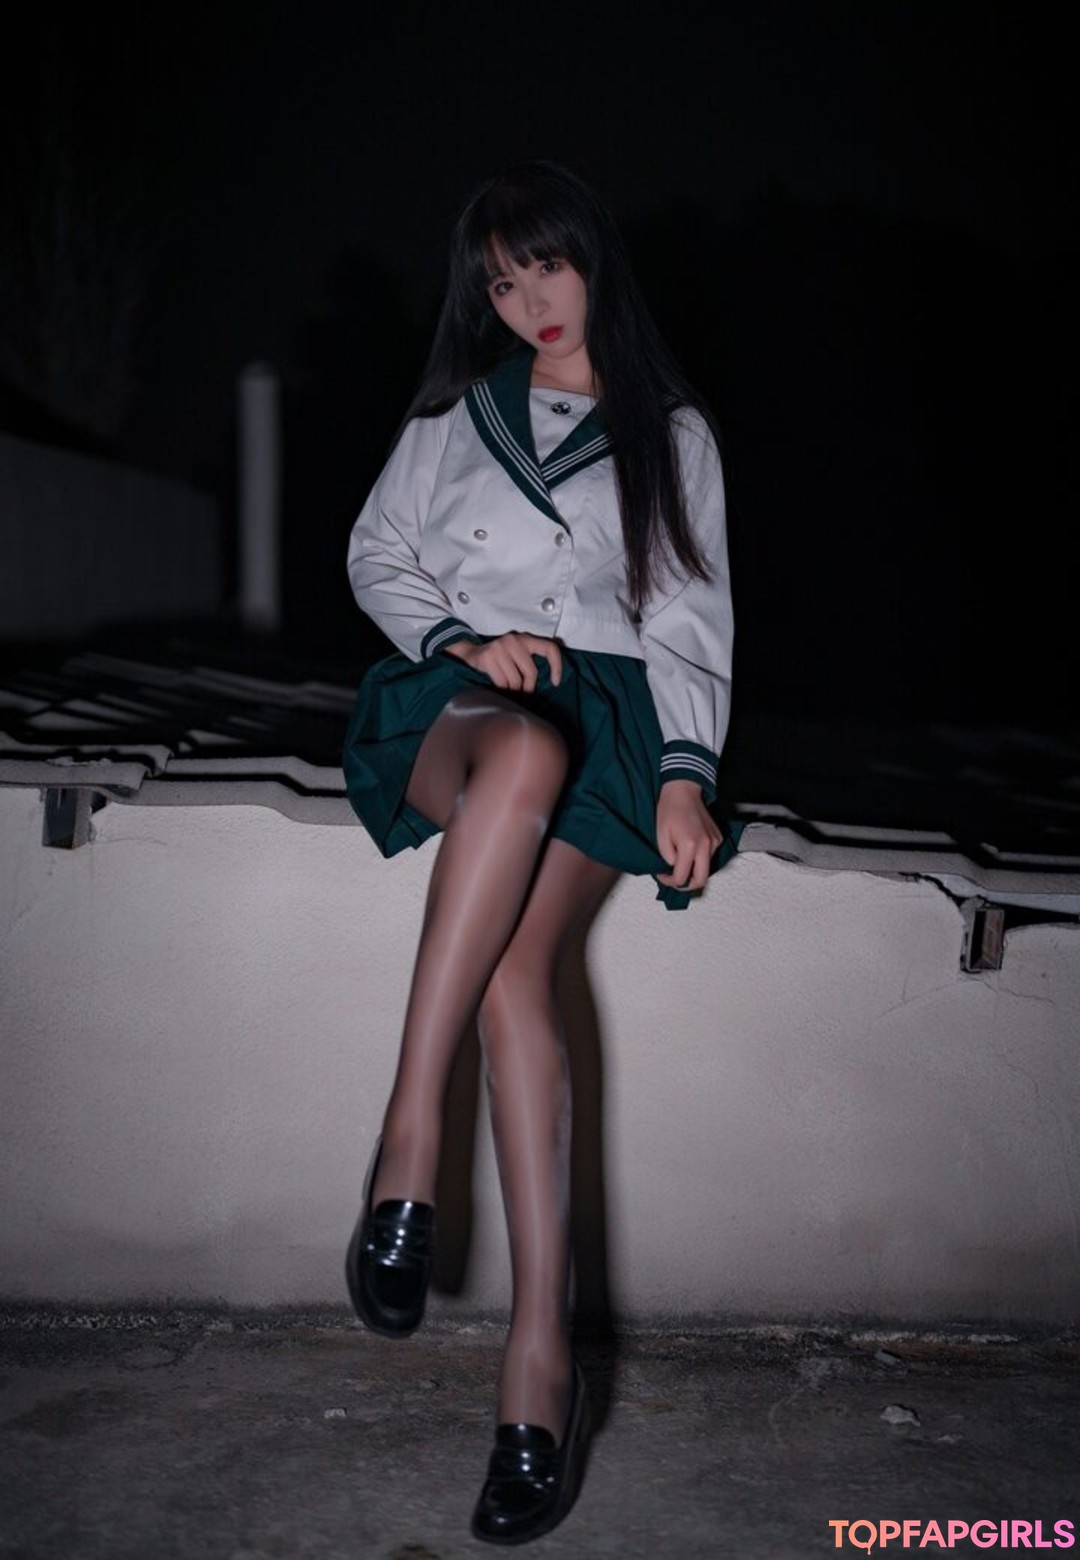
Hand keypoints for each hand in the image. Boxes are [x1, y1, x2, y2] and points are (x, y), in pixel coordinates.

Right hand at [444, 632, 561, 691]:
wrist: (469, 654)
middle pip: (531, 672)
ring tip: (509, 691)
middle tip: (523, 695)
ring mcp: (500, 647)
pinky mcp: (488, 657)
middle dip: (528, 687)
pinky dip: (502, 690)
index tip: (555, 682)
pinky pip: (502, 682)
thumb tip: (548, 684)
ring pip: (516, 680)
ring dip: (513, 691)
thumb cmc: (498, 660)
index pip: (550, 648)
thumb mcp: (516, 655)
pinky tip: (499, 690)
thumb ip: (529, 662)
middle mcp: (514, 640)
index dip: (557, 666)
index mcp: (525, 638)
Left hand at [655, 780, 724, 892]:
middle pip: (701, 880)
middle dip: (687, 885)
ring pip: (706, 868)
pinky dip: (699, 858)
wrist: (684, 791)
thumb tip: (673, 868)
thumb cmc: (671, 809)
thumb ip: (667, 857)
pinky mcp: (718, 838)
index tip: (664, 876)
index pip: (682, 877)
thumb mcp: (660, 835)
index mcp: (690, 845)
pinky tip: (689, 849)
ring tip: (680, 859)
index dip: (670, 881)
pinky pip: (709, 856)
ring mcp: (714, 842)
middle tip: (676, 881)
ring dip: (693, 869)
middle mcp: (706, 845)